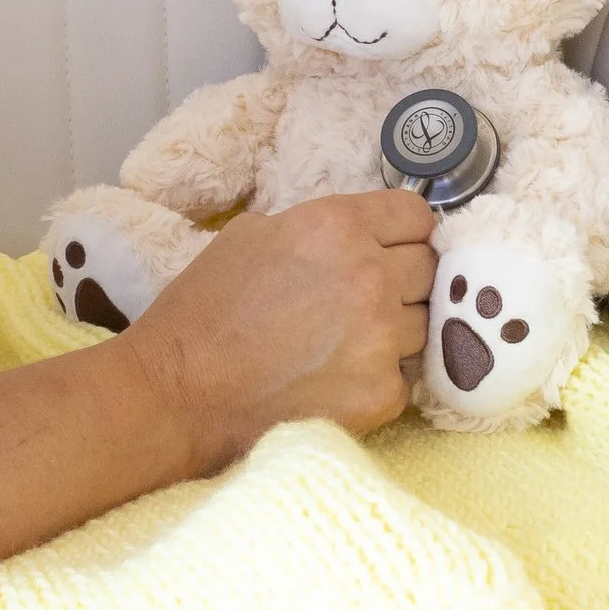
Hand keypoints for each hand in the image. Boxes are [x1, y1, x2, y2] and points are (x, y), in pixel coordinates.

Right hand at [116, 190, 435, 469]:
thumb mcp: (251, 235)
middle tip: (362, 300)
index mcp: (336, 226)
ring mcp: (382, 338)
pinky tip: (335, 379)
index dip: (404, 232)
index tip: (393, 247)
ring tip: (343, 343)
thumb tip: (357, 238)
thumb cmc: (203, 309)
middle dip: (403, 280)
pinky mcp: (383, 393)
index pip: (416, 216)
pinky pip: (404, 375)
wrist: (179, 392)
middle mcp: (370, 276)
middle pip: (429, 269)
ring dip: (394, 330)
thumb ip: (315, 229)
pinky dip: (377, 377)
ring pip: (423, 324)